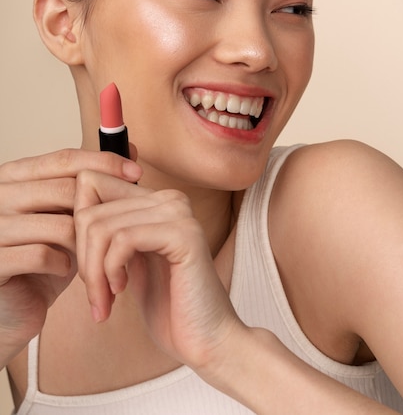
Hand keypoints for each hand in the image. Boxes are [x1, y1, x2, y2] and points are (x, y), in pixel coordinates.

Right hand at [0, 148, 140, 361]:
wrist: (14, 306)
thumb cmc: (46, 256)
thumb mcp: (70, 213)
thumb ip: (93, 182)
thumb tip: (132, 148)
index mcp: (15, 175)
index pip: (65, 159)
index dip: (103, 163)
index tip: (137, 173)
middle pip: (65, 191)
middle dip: (99, 213)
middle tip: (117, 232)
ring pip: (59, 224)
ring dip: (84, 244)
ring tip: (91, 255)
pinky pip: (40, 254)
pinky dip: (62, 264)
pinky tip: (64, 270)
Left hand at [74, 170, 241, 372]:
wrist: (207, 340)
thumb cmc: (167, 306)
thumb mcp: (128, 262)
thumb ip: (108, 232)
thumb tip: (73, 208)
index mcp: (156, 200)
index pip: (92, 185)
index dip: (76, 229)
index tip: (89, 268)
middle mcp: (169, 198)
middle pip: (90, 210)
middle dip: (82, 258)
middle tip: (96, 294)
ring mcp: (178, 213)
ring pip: (101, 226)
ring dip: (94, 272)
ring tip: (105, 299)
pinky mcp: (183, 234)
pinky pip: (122, 240)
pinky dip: (110, 271)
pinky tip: (121, 291)